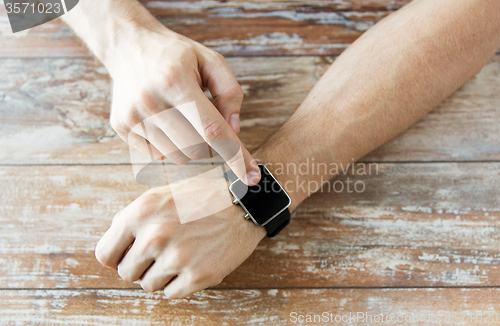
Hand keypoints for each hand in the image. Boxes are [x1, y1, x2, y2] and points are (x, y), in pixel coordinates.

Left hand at [95, 184, 265, 298]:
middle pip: (126, 273)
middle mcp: (156, 235)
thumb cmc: (200, 197)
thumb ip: (132, 219)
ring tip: (177, 257)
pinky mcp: (199, 275)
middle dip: (139, 266)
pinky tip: (190, 265)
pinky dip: (177, 284)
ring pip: (148, 286)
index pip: (105, 254)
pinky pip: (171, 294)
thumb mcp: (161, 194)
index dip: (116, 257)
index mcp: (141, 213)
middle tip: (158, 254)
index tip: (128, 255)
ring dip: (159, 276)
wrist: (244, 203)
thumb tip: (113, 246)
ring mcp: (178, 257)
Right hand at [105, 26, 259, 184]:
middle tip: (207, 122)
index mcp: (175, 81)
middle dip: (211, 145)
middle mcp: (150, 101)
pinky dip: (171, 146)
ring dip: (191, 146)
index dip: (235, 155)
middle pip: (196, 149)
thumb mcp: (210, 60)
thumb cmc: (175, 55)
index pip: (211, 130)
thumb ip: (229, 93)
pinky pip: (158, 156)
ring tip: (183, 118)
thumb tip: (234, 130)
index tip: (251, 177)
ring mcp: (132, 117)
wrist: (128, 45)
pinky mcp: (122, 128)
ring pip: (178, 157)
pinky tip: (166, 122)